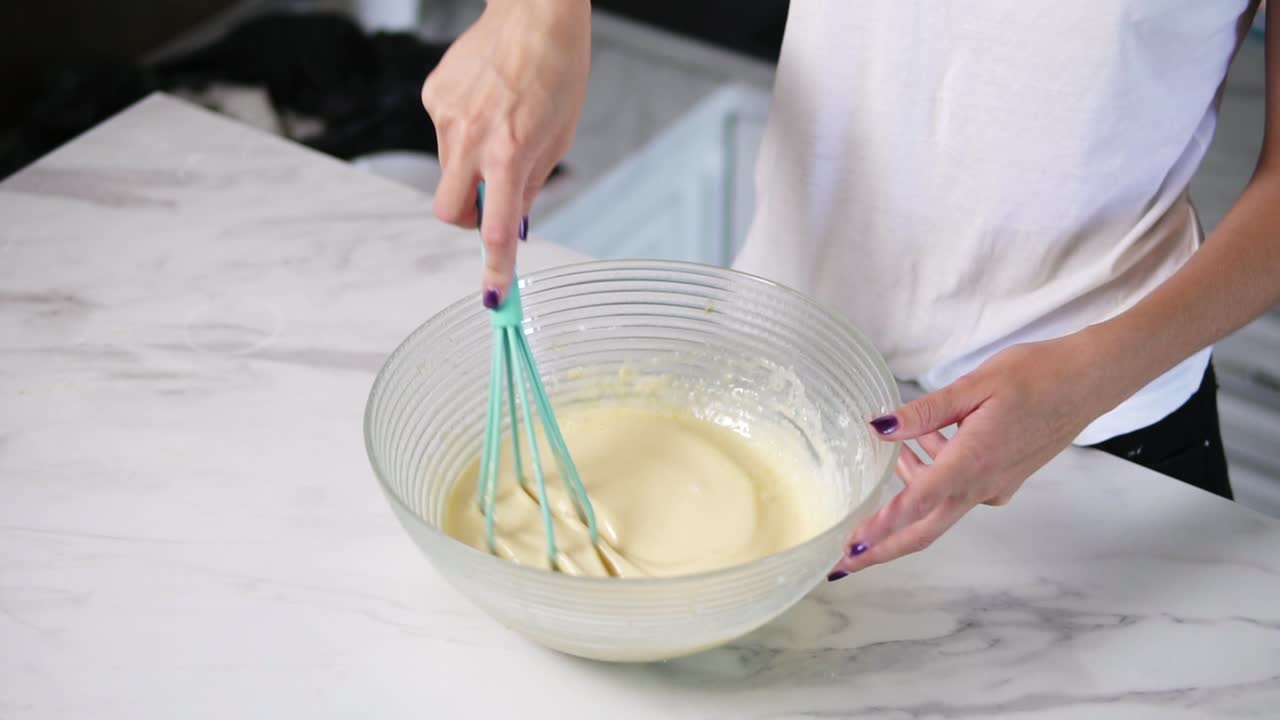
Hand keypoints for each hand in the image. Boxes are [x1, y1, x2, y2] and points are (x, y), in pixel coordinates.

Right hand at [420, 0, 590, 304]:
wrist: (536, 11)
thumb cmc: (557, 70)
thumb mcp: (558, 138)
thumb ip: (531, 184)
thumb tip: (510, 221)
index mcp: (509, 153)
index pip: (495, 228)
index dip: (495, 268)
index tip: (493, 297)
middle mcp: (471, 138)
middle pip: (447, 210)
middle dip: (466, 219)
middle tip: (488, 205)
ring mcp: (446, 116)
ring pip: (448, 169)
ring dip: (471, 166)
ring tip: (501, 126)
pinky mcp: (433, 95)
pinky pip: (443, 133)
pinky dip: (463, 132)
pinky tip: (487, 102)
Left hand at [828, 336, 1107, 579]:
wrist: (1090, 381)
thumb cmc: (1037, 375)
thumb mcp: (974, 385)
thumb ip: (924, 412)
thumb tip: (880, 429)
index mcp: (973, 462)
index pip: (916, 504)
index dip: (880, 529)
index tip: (850, 550)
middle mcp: (984, 484)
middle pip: (925, 530)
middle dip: (883, 548)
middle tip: (845, 561)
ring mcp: (996, 486)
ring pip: (940, 505)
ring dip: (909, 492)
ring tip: (889, 458)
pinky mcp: (1004, 479)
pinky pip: (959, 489)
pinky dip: (935, 475)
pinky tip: (928, 442)